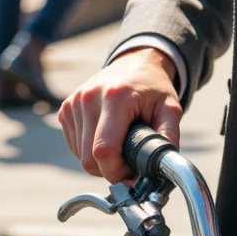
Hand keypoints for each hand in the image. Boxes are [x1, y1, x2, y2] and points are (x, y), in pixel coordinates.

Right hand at [58, 47, 180, 181]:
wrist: (135, 62)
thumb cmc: (153, 87)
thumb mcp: (170, 107)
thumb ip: (169, 136)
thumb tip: (163, 167)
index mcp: (116, 97)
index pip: (104, 151)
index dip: (117, 171)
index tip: (133, 173)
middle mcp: (89, 98)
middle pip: (89, 159)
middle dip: (110, 169)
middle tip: (129, 162)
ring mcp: (74, 103)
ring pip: (80, 156)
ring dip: (100, 160)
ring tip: (120, 145)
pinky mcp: (66, 109)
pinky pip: (74, 146)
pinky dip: (89, 150)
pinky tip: (106, 136)